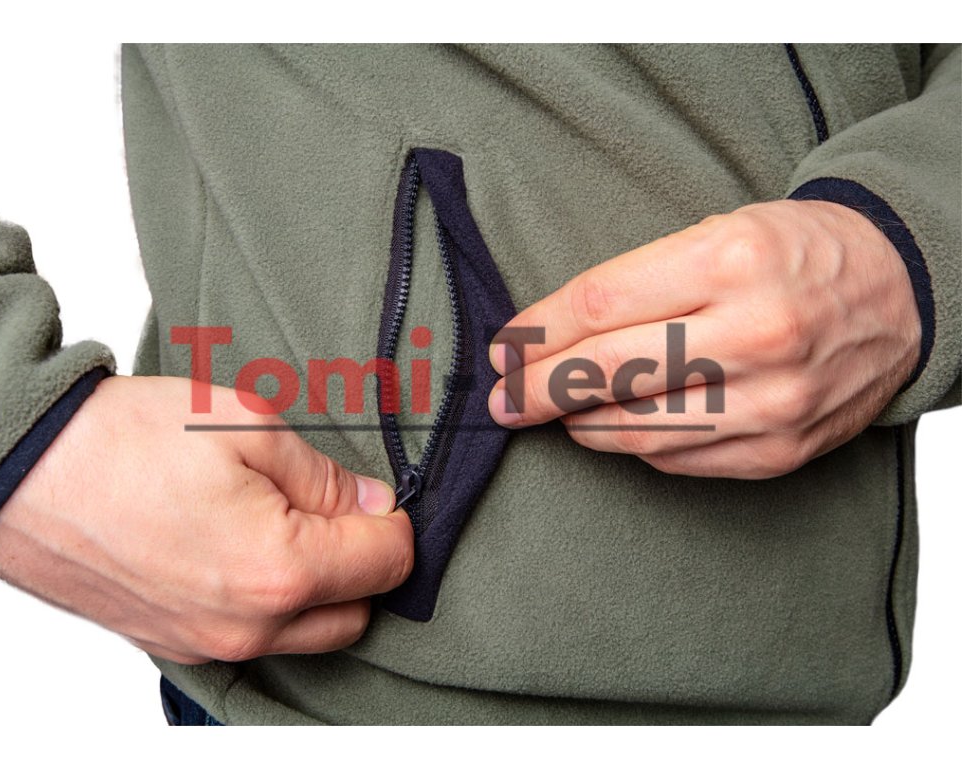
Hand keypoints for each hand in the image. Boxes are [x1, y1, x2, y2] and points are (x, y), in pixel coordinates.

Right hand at [0, 375, 413, 663]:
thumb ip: (324, 475)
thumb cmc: (123, 441)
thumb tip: (370, 502)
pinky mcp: (175, 644)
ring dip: (320, 591)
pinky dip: (270, 605)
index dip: (394, 521)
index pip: (387, 564)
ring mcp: (207, 643)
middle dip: (363, 563)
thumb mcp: (247, 425)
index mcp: (277, 570)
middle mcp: (246, 625)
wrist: (22, 472)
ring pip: (307, 636)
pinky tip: (245, 552)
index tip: (377, 495)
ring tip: (288, 527)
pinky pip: (254, 639)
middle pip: (357, 614)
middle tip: (337, 509)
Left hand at [488, 200, 920, 478]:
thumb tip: (548, 339)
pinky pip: (678, 460)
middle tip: (503, 400)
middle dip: (537, 390)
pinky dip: (633, 446)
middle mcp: (755, 333)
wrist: (898, 292)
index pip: (598, 305)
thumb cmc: (793, 255)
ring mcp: (772, 400)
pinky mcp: (781, 449)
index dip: (536, 333)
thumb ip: (636, 284)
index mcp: (731, 260)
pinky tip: (614, 428)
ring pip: (636, 429)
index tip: (503, 349)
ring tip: (555, 413)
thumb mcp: (718, 232)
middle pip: (607, 372)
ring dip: (579, 424)